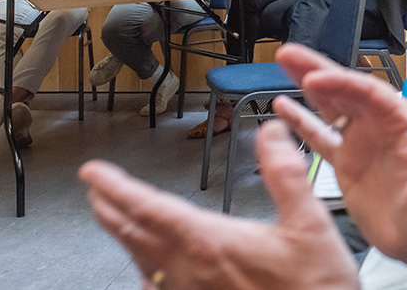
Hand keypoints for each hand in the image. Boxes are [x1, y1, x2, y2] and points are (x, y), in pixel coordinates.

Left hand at [79, 120, 359, 289]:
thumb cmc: (314, 289)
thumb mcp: (309, 224)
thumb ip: (286, 174)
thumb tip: (271, 132)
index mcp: (210, 242)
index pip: (149, 208)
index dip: (116, 187)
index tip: (92, 172)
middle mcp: (189, 272)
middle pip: (132, 235)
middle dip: (109, 209)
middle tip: (94, 191)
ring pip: (140, 263)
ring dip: (123, 236)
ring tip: (114, 219)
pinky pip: (156, 288)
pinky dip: (143, 268)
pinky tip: (147, 269)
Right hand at [273, 44, 406, 261]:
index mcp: (400, 120)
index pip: (366, 92)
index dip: (340, 83)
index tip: (315, 78)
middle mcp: (377, 125)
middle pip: (342, 89)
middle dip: (315, 70)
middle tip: (289, 53)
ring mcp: (359, 143)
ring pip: (328, 106)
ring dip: (306, 86)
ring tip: (285, 63)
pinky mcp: (345, 165)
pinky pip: (319, 138)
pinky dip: (301, 123)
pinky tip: (283, 108)